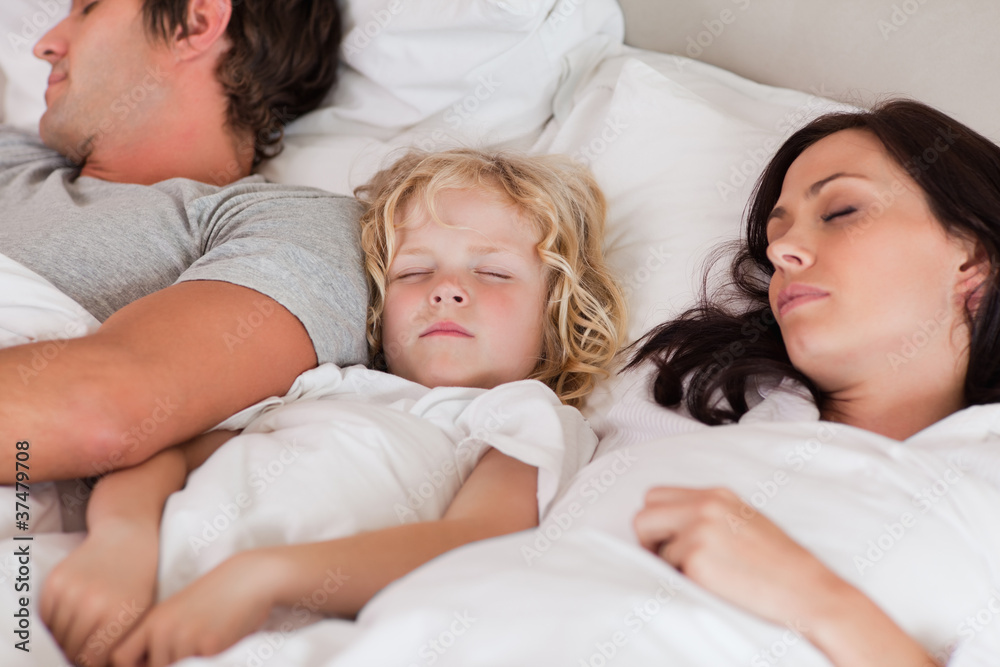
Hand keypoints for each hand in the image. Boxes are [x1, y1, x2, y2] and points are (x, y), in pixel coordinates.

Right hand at [41, 523, 157, 666]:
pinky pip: (45, 616)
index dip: (92, 664)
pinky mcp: (55, 581)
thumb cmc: (140, 576)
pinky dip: (53, 623)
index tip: (95, 659)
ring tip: (78, 635)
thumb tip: (103, 665)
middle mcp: (92, 604)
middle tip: (85, 648)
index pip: (92, 658)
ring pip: (56, 634)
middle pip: (72, 648)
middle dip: (77, 654)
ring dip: (64, 640)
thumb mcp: (141, 610)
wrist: (127, 534)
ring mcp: (71, 591)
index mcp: (117, 615)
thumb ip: (121, 640)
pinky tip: (68, 620)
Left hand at [110, 552, 275, 666]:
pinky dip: (211, 660)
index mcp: (153, 620)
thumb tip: (148, 662)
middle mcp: (163, 629)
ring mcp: (185, 638)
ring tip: (207, 642)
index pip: (120, 657)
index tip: (148, 662)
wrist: (250, 577)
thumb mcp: (179, 612)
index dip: (132, 666)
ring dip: (190, 661)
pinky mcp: (209, 646)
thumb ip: (159, 637)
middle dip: (170, 663)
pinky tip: (222, 642)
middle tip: (190, 645)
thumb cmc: (217, 597)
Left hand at [633, 487, 843, 626]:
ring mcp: (699, 530)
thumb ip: (706, 512)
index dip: (656, 520)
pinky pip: (668, 569)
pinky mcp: (696, 557)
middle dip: (649, 538)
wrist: (805, 589)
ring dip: (668, 561)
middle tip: (668, 558)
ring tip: (704, 571)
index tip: (665, 539)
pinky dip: (682, 578)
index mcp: (716, 494)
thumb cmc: (776, 562)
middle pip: (643, 514)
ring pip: (652, 544)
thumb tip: (669, 522)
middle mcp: (705, 505)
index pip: (656, 495)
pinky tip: (712, 582)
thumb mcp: (742, 520)